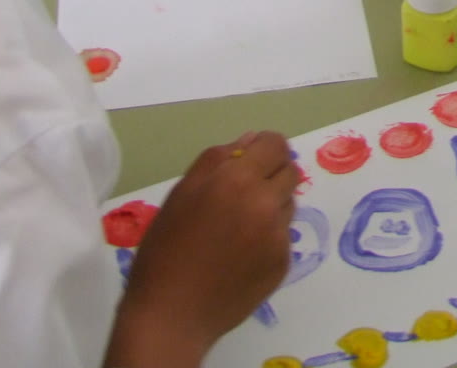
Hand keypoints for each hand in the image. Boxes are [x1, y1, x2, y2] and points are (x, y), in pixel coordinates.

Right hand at [107, 131, 297, 367]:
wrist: (172, 315)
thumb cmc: (166, 249)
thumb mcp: (182, 193)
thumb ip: (217, 159)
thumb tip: (250, 140)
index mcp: (237, 180)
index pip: (276, 144)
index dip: (265, 148)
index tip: (251, 159)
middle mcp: (266, 203)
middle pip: (290, 171)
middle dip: (271, 174)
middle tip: (242, 193)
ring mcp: (279, 235)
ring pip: (288, 203)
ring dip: (272, 205)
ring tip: (237, 227)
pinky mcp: (283, 263)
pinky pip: (283, 235)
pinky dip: (268, 237)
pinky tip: (240, 253)